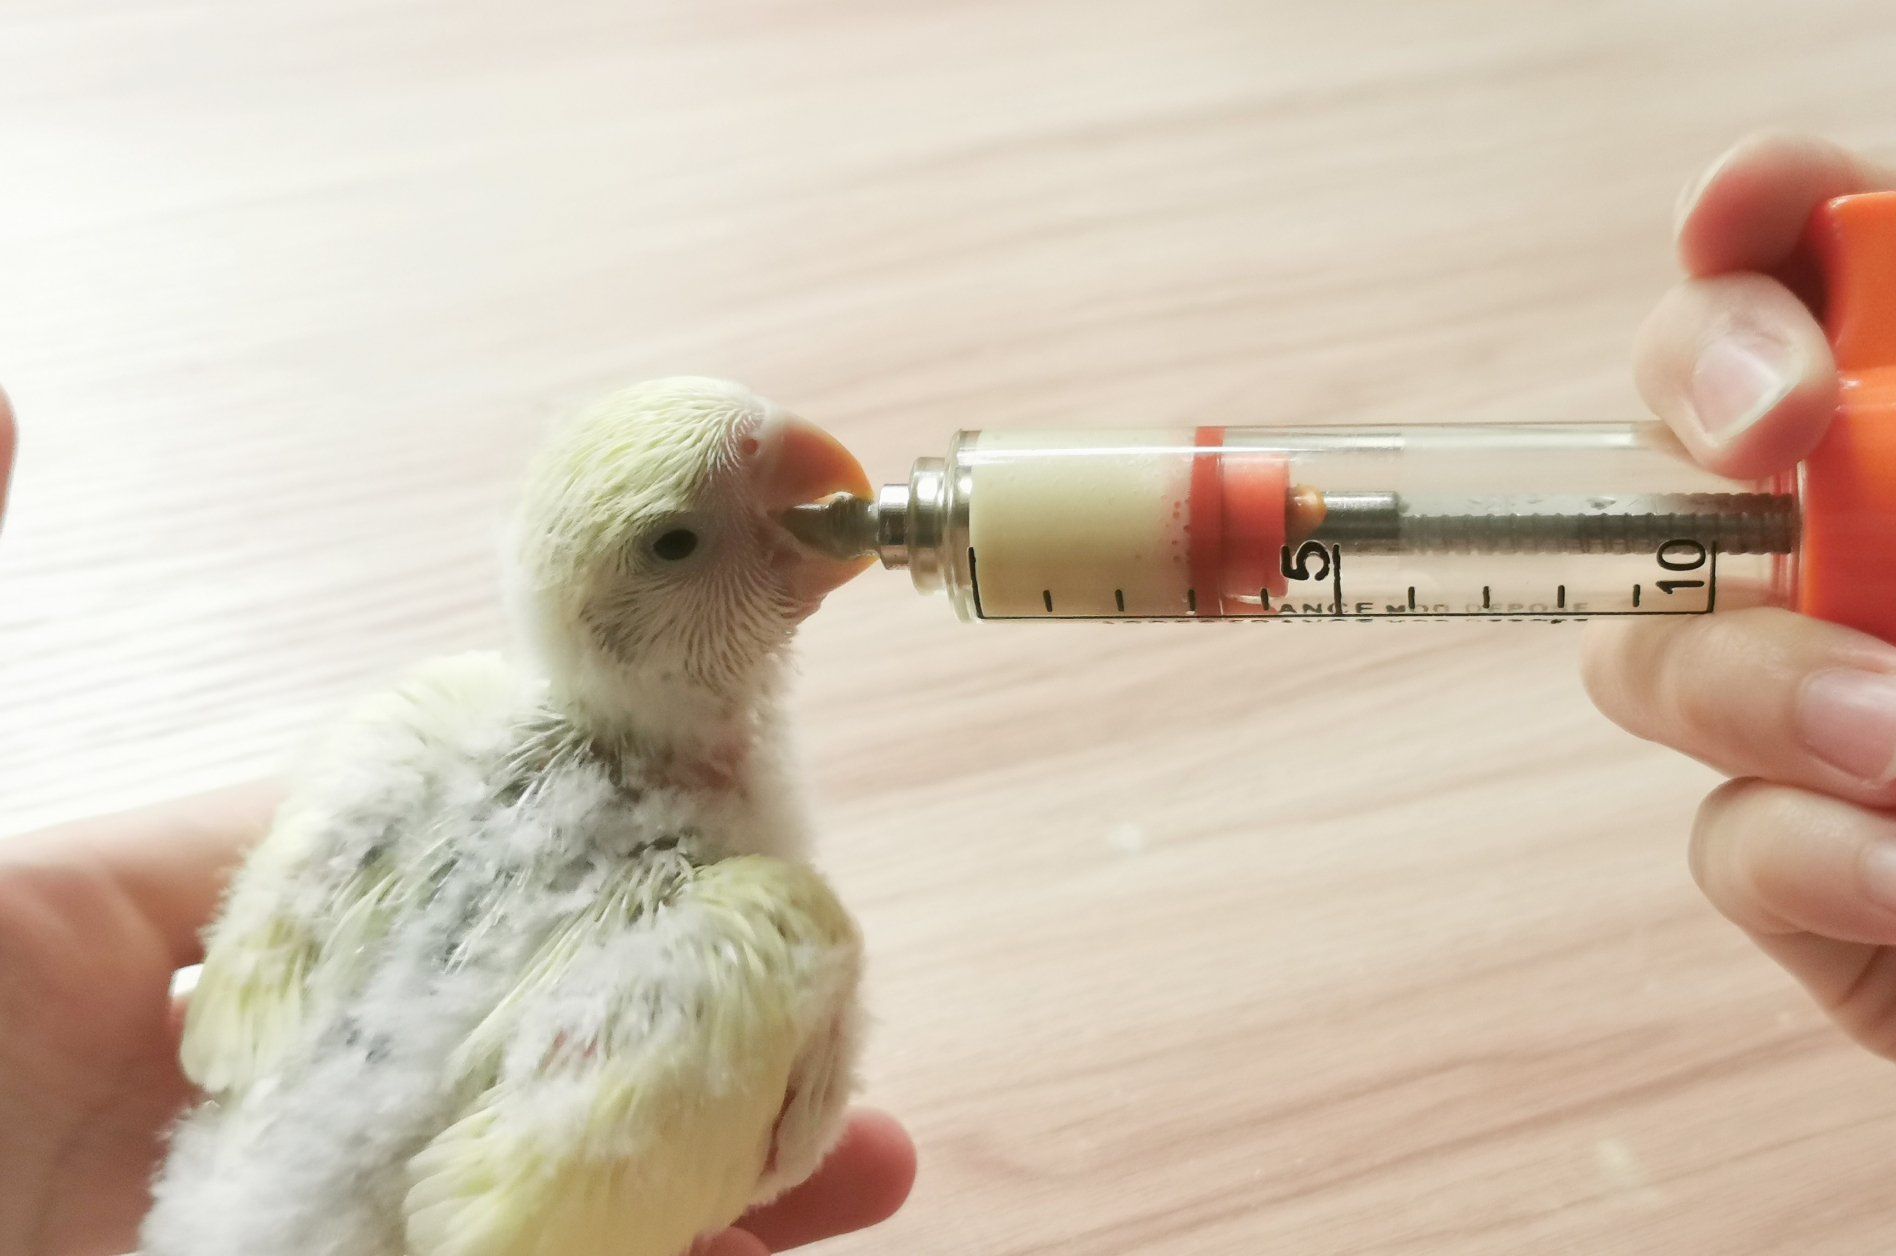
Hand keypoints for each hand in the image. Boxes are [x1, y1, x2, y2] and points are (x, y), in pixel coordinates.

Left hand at [0, 793, 913, 1255]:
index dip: (585, 833)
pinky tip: (789, 1244)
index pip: (419, 867)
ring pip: (553, 1182)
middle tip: (831, 991)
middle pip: (519, 1035)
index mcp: (150, 960)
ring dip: (720, 1163)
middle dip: (692, 1014)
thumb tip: (9, 387)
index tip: (722, 809)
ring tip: (862, 1148)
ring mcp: (313, 1222)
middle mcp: (246, 1100)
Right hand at [1581, 132, 1895, 1118]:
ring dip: (1760, 675)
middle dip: (1701, 386)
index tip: (1737, 210)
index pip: (1870, 281)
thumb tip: (1889, 251)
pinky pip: (1731, 842)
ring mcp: (1832, 718)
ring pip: (1660, 646)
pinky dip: (1814, 855)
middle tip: (1768, 431)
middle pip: (1698, 424)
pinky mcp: (1816, 882)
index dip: (1781, 222)